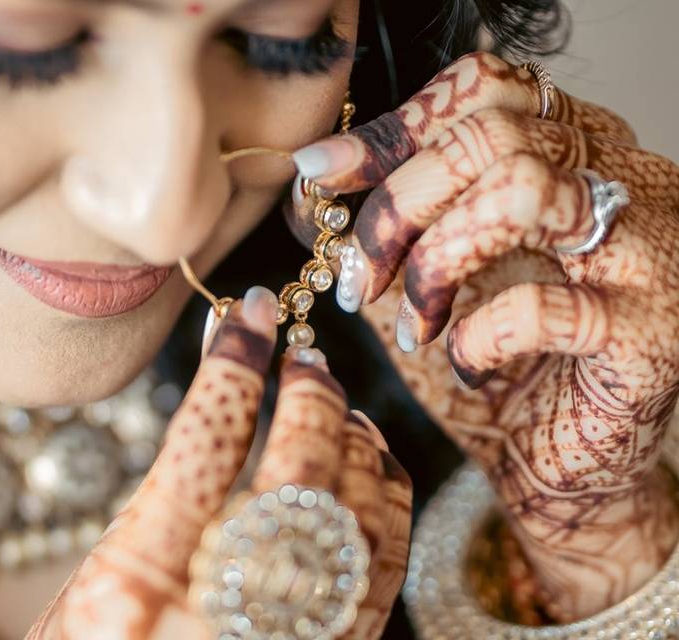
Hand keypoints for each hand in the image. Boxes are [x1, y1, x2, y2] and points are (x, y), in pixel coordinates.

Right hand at [27, 291, 411, 638]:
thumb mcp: (86, 598)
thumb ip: (153, 520)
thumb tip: (219, 422)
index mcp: (134, 587)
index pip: (205, 441)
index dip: (234, 366)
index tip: (245, 319)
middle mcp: (219, 611)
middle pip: (295, 466)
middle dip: (306, 390)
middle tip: (299, 350)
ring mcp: (289, 639)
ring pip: (354, 509)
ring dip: (353, 435)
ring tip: (334, 394)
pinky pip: (383, 564)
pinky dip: (386, 497)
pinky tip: (371, 459)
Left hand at [290, 52, 678, 620]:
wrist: (559, 466)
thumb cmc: (493, 365)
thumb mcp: (424, 282)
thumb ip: (381, 231)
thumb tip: (310, 193)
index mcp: (569, 153)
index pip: (487, 91)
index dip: (393, 127)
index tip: (319, 174)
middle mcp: (620, 182)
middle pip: (494, 134)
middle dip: (397, 204)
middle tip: (358, 276)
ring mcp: (646, 251)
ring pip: (525, 190)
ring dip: (436, 259)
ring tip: (410, 325)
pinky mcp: (650, 330)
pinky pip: (546, 304)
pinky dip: (478, 335)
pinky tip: (464, 364)